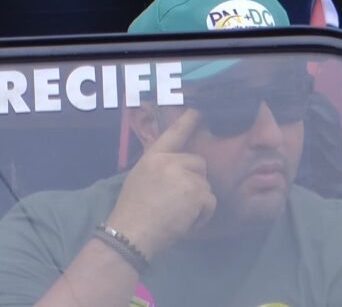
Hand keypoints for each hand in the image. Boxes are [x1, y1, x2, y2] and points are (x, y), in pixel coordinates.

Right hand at [105, 112, 214, 255]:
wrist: (132, 232)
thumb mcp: (139, 178)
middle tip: (179, 200)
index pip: (174, 133)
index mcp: (153, 156)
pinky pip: (210, 202)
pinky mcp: (196, 193)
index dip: (188, 120)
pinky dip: (203, 215)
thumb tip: (177, 166)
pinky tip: (186, 222)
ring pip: (205, 184)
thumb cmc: (132, 210)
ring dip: (198, 201)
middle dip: (195, 180)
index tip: (199, 109)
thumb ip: (159, 167)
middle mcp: (170, 161)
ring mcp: (185, 176)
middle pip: (199, 162)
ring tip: (179, 214)